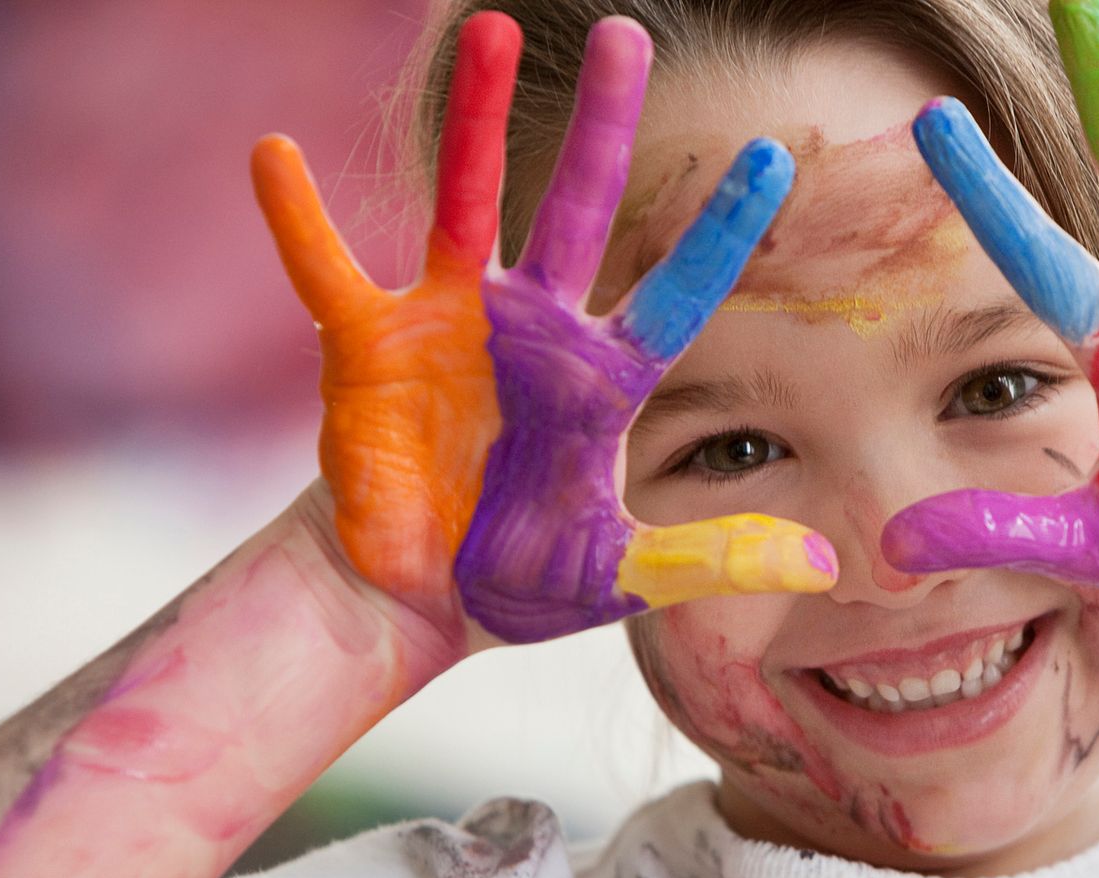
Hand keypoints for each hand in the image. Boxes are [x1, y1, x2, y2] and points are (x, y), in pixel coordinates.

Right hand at [254, 15, 836, 644]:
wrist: (414, 600)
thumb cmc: (516, 576)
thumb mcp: (623, 573)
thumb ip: (715, 556)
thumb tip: (825, 559)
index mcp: (599, 380)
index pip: (676, 292)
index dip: (720, 231)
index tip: (775, 158)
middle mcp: (532, 331)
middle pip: (579, 211)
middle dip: (605, 129)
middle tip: (629, 36)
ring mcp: (450, 326)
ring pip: (466, 203)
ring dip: (474, 122)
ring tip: (487, 31)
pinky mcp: (369, 347)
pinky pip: (328, 270)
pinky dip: (298, 218)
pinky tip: (272, 152)